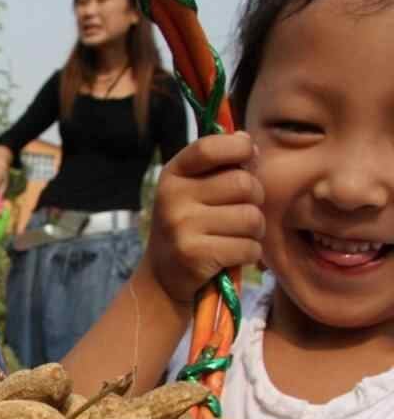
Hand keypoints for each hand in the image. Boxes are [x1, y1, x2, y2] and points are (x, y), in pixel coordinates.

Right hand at [146, 131, 264, 302]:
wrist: (163, 277)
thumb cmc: (188, 227)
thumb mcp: (192, 191)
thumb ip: (218, 167)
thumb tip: (246, 141)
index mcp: (172, 175)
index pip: (209, 148)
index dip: (238, 148)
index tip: (248, 156)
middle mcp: (172, 198)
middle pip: (243, 184)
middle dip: (256, 199)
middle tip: (244, 211)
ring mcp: (182, 227)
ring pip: (251, 218)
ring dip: (255, 231)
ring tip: (238, 235)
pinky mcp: (194, 256)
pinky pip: (248, 247)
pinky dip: (250, 253)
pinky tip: (233, 255)